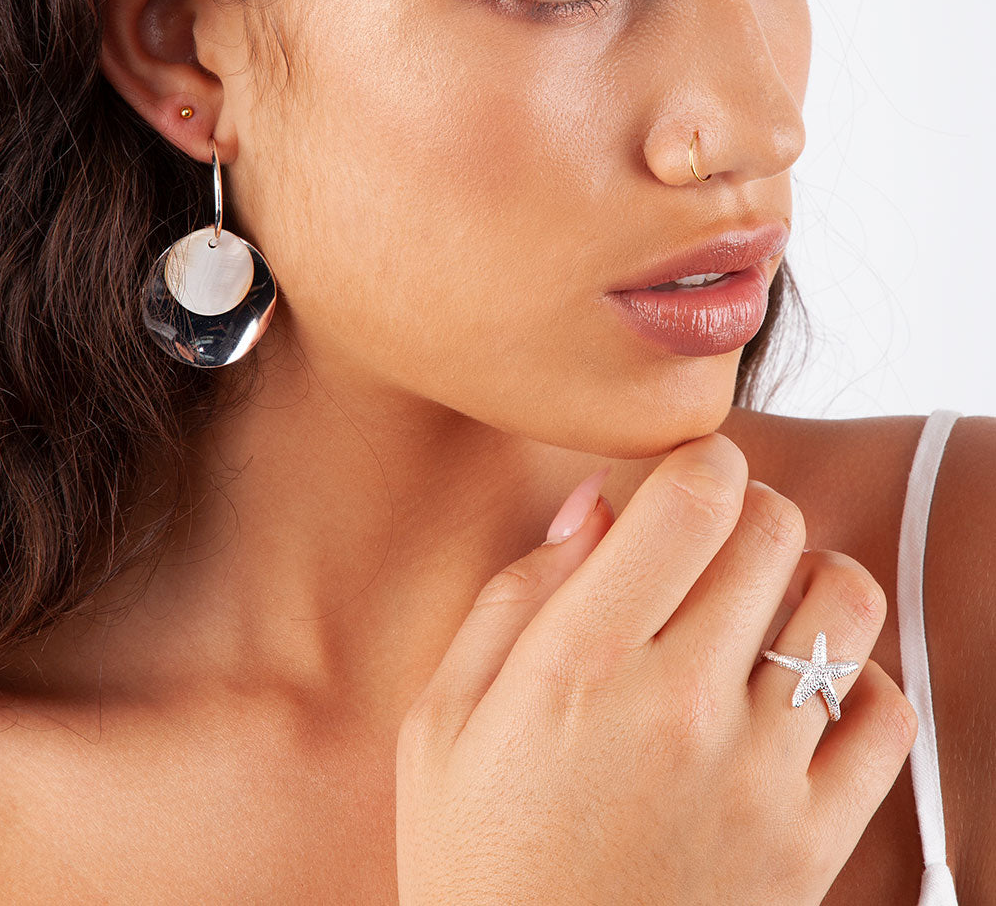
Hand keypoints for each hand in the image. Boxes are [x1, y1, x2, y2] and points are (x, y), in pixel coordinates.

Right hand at [395, 433, 916, 904]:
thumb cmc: (476, 865)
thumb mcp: (441, 723)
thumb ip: (514, 596)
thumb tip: (596, 503)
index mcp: (577, 661)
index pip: (694, 495)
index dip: (701, 460)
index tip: (684, 482)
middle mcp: (677, 702)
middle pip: (774, 526)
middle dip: (748, 509)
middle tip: (714, 545)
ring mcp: (755, 774)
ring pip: (845, 601)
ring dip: (812, 580)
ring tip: (769, 607)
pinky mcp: (812, 842)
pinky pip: (883, 711)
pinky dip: (856, 679)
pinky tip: (802, 694)